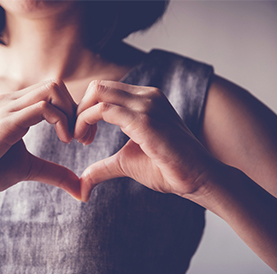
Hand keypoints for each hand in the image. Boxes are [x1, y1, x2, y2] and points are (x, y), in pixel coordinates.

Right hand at [0, 80, 80, 199]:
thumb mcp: (29, 168)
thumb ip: (55, 172)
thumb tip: (80, 188)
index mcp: (16, 107)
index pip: (53, 93)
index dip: (74, 112)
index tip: (82, 138)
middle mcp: (11, 101)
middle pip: (56, 85)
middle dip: (77, 109)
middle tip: (82, 138)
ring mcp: (7, 108)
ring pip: (52, 89)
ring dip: (71, 113)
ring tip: (73, 139)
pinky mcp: (5, 122)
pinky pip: (43, 108)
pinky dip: (61, 121)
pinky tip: (64, 140)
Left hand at [75, 80, 220, 201]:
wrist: (199, 178)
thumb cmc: (168, 169)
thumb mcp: (126, 163)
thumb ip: (103, 167)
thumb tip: (82, 185)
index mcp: (144, 100)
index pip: (104, 91)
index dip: (86, 110)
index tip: (83, 136)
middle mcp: (146, 96)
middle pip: (98, 87)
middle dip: (79, 109)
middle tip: (78, 137)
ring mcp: (147, 105)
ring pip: (98, 93)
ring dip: (81, 116)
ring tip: (81, 140)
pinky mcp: (145, 120)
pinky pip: (104, 110)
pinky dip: (86, 121)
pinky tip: (86, 141)